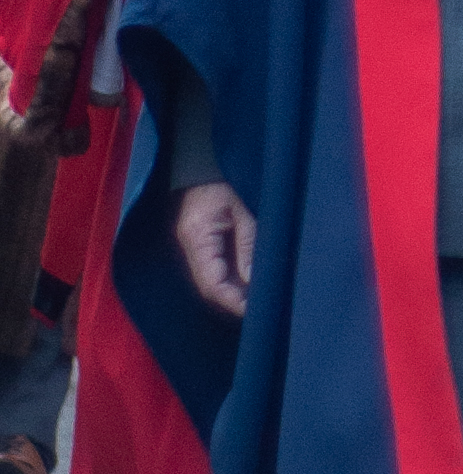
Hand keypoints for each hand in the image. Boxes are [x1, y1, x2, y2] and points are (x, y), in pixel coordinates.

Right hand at [173, 179, 254, 318]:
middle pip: (209, 285)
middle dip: (233, 300)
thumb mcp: (242, 210)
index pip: (211, 283)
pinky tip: (248, 282)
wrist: (202, 163)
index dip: (231, 300)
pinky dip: (230, 277)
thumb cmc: (223, 181)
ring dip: (233, 290)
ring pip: (211, 279)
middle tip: (260, 309)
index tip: (253, 311)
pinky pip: (212, 267)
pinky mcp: (199, 242)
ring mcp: (192, 245)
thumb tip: (252, 281)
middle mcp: (190, 246)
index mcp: (197, 238)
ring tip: (258, 299)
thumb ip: (247, 244)